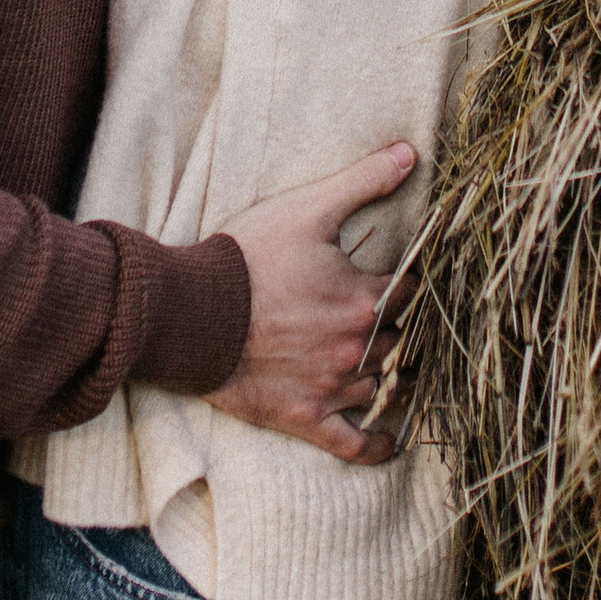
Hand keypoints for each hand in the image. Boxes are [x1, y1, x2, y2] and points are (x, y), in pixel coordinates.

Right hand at [214, 143, 417, 466]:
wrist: (190, 312)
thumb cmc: (246, 258)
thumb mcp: (306, 208)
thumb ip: (362, 181)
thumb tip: (410, 153)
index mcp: (364, 300)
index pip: (410, 293)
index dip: (410, 283)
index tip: (407, 279)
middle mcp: (357, 349)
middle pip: (404, 343)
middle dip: (406, 331)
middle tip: (406, 323)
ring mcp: (332, 387)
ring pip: (387, 391)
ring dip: (398, 380)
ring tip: (403, 370)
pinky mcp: (305, 417)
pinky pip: (354, 444)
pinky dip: (377, 446)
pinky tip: (392, 442)